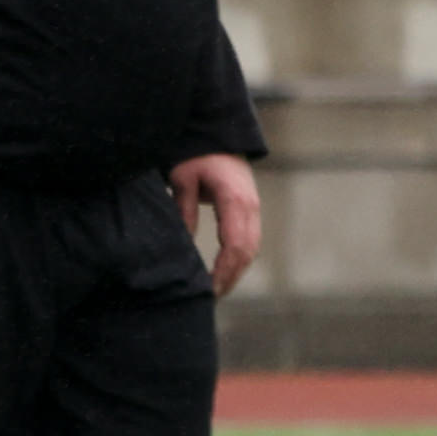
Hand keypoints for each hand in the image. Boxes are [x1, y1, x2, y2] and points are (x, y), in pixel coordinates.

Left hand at [169, 151, 261, 295]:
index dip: (224, 269)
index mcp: (236, 199)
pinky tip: (224, 273)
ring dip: (236, 271)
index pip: (235, 243)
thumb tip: (183, 245)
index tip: (208, 288)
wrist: (219, 137)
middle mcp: (251, 206)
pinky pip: (249, 241)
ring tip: (216, 291)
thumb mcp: (183, 179)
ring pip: (251, 248)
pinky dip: (239, 260)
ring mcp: (254, 209)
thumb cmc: (196, 155)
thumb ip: (183, 210)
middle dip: (231, 276)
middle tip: (210, 298)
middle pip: (247, 251)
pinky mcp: (251, 211)